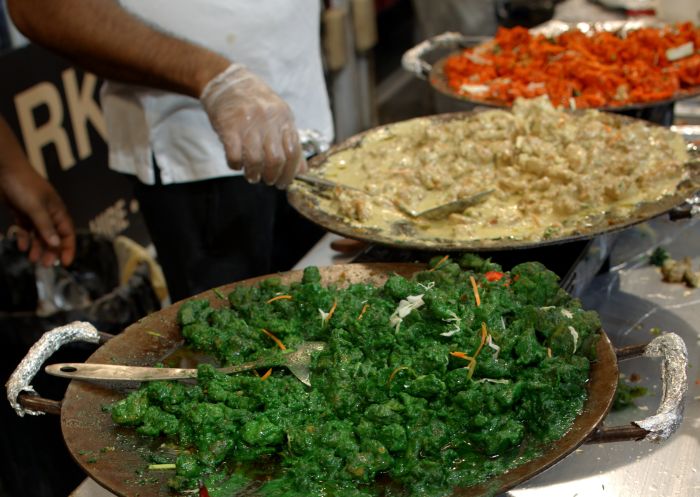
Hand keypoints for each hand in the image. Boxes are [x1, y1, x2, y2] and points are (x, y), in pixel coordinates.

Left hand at [0, 165, 75, 266]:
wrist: (4, 169)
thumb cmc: (24, 186)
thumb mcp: (36, 208)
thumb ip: (46, 227)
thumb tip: (57, 244)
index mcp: (57, 211)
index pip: (67, 233)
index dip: (68, 248)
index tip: (65, 263)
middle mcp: (48, 213)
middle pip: (53, 236)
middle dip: (51, 251)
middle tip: (45, 265)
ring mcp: (34, 213)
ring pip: (39, 235)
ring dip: (37, 247)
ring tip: (32, 259)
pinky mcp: (21, 212)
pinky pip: (26, 229)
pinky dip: (25, 238)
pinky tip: (21, 246)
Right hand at [200, 64, 305, 188]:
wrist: (227, 81)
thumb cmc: (255, 103)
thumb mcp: (279, 117)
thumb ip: (290, 142)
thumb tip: (301, 170)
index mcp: (284, 118)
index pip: (293, 152)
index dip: (290, 172)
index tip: (284, 182)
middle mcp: (268, 120)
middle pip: (276, 159)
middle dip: (273, 176)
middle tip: (268, 181)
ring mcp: (248, 123)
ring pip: (255, 160)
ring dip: (254, 174)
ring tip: (252, 176)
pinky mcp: (228, 126)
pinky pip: (234, 155)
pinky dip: (236, 165)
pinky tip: (237, 164)